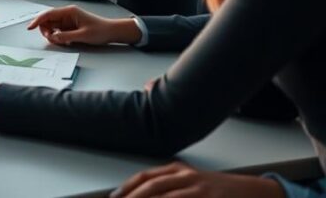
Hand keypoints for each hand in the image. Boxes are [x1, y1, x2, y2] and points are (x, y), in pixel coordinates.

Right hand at [27, 5, 141, 45]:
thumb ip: (65, 36)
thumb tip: (52, 37)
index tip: (30, 27)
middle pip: (48, 20)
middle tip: (51, 39)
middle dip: (46, 30)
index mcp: (69, 11)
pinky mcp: (70, 27)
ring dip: (52, 35)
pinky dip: (58, 37)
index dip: (37, 20)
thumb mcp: (82, 35)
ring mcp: (68, 21)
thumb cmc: (100, 30)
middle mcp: (67, 14)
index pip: (48, 14)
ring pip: (53, 27)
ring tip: (61, 41)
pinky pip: (59, 31)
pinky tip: (66, 42)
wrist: (112, 32)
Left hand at [112, 162, 284, 197]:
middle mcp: (186, 176)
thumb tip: (140, 193)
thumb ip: (167, 186)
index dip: (127, 187)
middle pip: (152, 186)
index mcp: (177, 169)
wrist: (250, 190)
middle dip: (133, 197)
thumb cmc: (214, 189)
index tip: (115, 197)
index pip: (145, 177)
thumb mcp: (189, 181)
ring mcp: (198, 188)